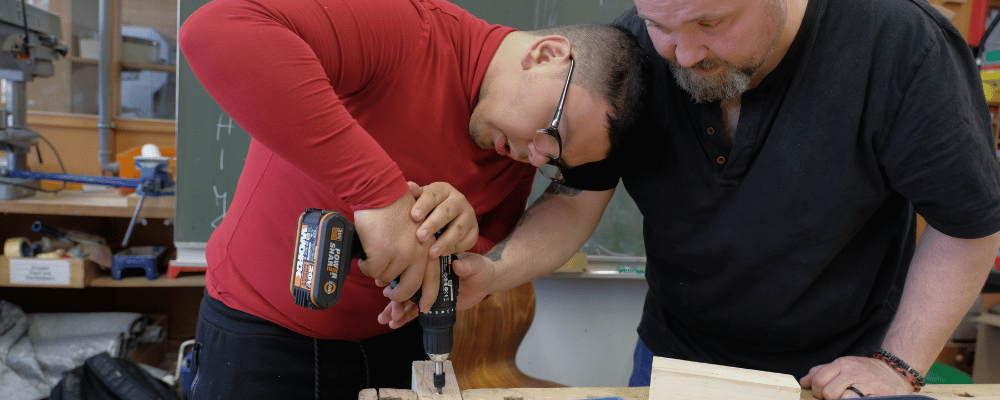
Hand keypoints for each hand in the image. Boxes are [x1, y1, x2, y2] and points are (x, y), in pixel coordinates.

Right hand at [354, 192, 439, 307]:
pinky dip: (366, 265)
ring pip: (386, 279)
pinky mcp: (382, 253)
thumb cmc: (395, 208)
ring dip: (378, 273)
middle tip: (389, 294)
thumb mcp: (416, 229)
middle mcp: (418, 253)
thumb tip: (410, 275)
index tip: (425, 308)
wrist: (380, 191)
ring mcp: (400, 254)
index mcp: (429, 246)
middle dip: (397, 296)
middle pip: (409, 288)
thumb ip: (417, 250)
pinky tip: (366, 254)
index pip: (433, 278)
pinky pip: (371, 271)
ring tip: (375, 258)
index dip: (429, 296)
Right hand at [377, 251, 497, 327]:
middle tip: (391, 312)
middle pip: (407, 287)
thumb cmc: (480, 268)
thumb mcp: (475, 265)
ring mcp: (427, 289)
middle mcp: (426, 275)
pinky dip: (405, 316)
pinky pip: (416, 309)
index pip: (413, 269)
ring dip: (395, 309)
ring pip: (407, 299)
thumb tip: (457, 264)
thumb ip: (467, 265)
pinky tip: (394, 324)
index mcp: (432, 262)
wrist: (486, 281)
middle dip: (396, 300)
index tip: (387, 286)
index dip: (399, 278)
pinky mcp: (431, 301)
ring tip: (385, 320)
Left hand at [407, 181, 478, 256]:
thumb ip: (413, 194)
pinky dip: (456, 248)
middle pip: (447, 212)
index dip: (423, 205)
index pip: (433, 195)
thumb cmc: (427, 208)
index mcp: (443, 189)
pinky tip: (443, 254)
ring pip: (458, 228)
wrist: (447, 218)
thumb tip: (409, 187)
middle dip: (433, 225)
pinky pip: (467, 240)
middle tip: (420, 237)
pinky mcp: (474, 229)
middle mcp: (459, 199)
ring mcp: (469, 215)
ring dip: (445, 241)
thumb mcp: (419, 199)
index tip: (414, 216)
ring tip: (431, 253)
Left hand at [799, 356, 913, 397]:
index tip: (822, 395)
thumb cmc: (865, 371)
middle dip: (829, 399)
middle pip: (828, 392)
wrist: (895, 371)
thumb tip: (804, 381)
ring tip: (848, 398)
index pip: (819, 380)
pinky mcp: (877, 395)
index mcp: (841, 364)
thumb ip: (822, 371)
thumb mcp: (843, 365)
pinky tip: (858, 399)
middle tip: (837, 398)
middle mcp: (852, 372)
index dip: (817, 391)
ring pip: (841, 398)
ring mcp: (865, 383)